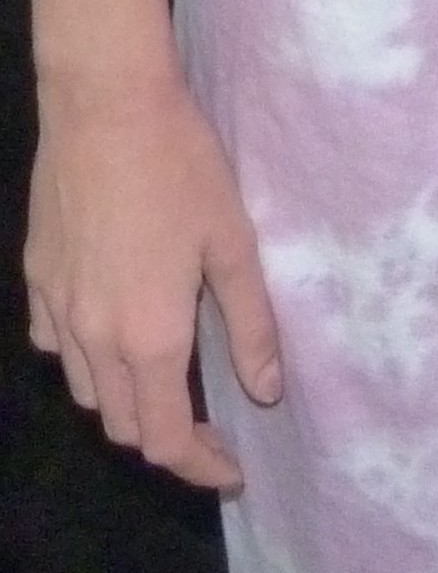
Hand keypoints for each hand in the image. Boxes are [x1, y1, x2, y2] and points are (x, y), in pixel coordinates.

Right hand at [26, 67, 281, 491]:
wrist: (105, 103)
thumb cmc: (182, 166)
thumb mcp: (233, 242)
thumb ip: (250, 325)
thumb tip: (266, 392)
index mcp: (149, 338)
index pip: (167, 440)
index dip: (201, 468)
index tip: (232, 469)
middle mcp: (94, 338)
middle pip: (122, 425)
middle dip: (167, 437)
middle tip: (207, 422)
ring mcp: (57, 308)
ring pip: (84, 390)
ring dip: (124, 400)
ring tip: (161, 376)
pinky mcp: (35, 276)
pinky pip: (53, 343)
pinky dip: (82, 356)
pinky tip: (108, 327)